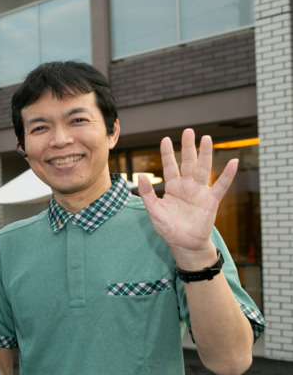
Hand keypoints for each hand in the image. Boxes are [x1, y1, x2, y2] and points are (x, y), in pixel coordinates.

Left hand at [137, 128, 236, 268]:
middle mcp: (187, 186)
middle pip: (188, 162)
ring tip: (206, 138)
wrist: (183, 243)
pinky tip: (233, 162)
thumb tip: (141, 176)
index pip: (170, 166)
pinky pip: (221, 185)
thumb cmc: (168, 228)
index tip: (166, 139)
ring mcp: (200, 191)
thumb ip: (147, 193)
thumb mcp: (153, 210)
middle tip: (188, 131)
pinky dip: (228, 174)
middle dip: (188, 147)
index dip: (167, 153)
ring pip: (203, 169)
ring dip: (205, 154)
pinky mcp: (211, 200)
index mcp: (172, 187)